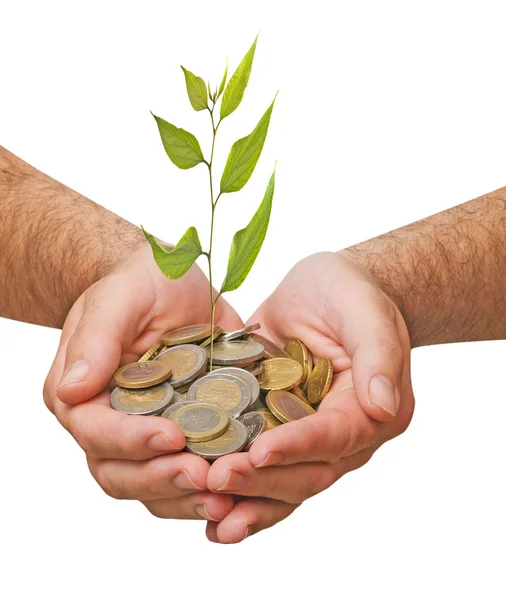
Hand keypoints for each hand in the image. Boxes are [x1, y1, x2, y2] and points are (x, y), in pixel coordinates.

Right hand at [44, 242, 242, 521]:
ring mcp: (146, 437)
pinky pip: (188, 477)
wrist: (172, 282)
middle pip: (121, 474)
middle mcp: (108, 426)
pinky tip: (243, 490)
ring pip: (154, 488)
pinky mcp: (184, 436)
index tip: (173, 437)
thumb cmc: (141, 282)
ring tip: (226, 497)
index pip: (96, 433)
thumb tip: (71, 390)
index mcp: (82, 396)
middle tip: (206, 477)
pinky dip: (211, 489)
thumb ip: (96, 340)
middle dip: (163, 479)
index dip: (131, 441)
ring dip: (188, 498)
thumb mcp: (120, 298)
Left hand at [206, 251, 413, 542]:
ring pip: (284, 485)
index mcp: (370, 411)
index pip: (334, 437)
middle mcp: (344, 437)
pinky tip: (212, 520)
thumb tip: (383, 405)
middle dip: (262, 481)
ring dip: (249, 504)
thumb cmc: (351, 294)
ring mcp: (309, 439)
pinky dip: (242, 497)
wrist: (329, 292)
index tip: (260, 452)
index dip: (297, 446)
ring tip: (211, 520)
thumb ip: (378, 354)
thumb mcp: (365, 311)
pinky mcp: (278, 432)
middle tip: (215, 480)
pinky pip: (263, 472)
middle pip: (307, 473)